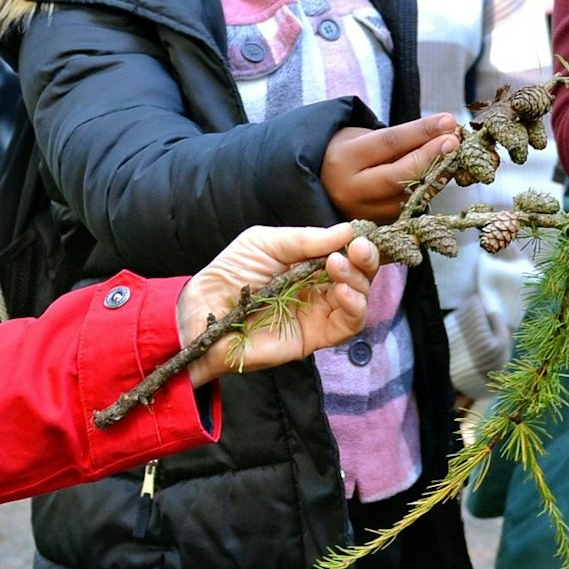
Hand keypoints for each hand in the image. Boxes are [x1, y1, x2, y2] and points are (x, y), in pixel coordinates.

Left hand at [179, 223, 378, 388]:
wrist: (203, 310)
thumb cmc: (231, 273)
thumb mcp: (265, 243)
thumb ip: (305, 239)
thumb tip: (347, 230)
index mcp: (309, 264)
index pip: (346, 254)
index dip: (358, 244)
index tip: (360, 234)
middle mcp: (318, 289)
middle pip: (359, 276)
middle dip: (365, 260)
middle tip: (359, 249)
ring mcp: (318, 314)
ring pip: (358, 300)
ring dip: (358, 281)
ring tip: (339, 266)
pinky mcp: (313, 338)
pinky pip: (346, 326)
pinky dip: (353, 306)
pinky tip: (341, 291)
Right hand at [320, 114, 459, 221]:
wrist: (320, 183)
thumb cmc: (347, 153)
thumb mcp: (363, 137)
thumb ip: (398, 140)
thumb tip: (443, 133)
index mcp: (344, 160)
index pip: (388, 143)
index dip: (421, 132)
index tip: (447, 121)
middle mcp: (350, 190)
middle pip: (398, 176)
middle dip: (431, 157)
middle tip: (454, 142)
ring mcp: (362, 214)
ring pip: (406, 198)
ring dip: (435, 178)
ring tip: (453, 159)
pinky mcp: (375, 228)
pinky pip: (406, 210)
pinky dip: (426, 194)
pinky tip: (440, 178)